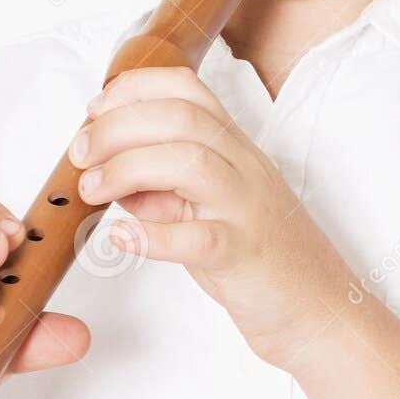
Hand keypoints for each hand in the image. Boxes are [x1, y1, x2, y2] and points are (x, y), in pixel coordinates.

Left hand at [70, 66, 354, 370]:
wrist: (319, 309)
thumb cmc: (259, 256)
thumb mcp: (206, 208)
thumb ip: (161, 187)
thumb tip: (108, 170)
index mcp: (234, 149)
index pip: (187, 90)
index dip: (134, 89)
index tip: (95, 109)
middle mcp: (244, 168)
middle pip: (182, 118)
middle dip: (118, 126)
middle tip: (80, 153)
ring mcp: (247, 210)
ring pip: (191, 162)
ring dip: (128, 168)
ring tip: (92, 190)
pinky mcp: (244, 256)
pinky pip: (200, 238)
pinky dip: (153, 236)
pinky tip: (121, 237)